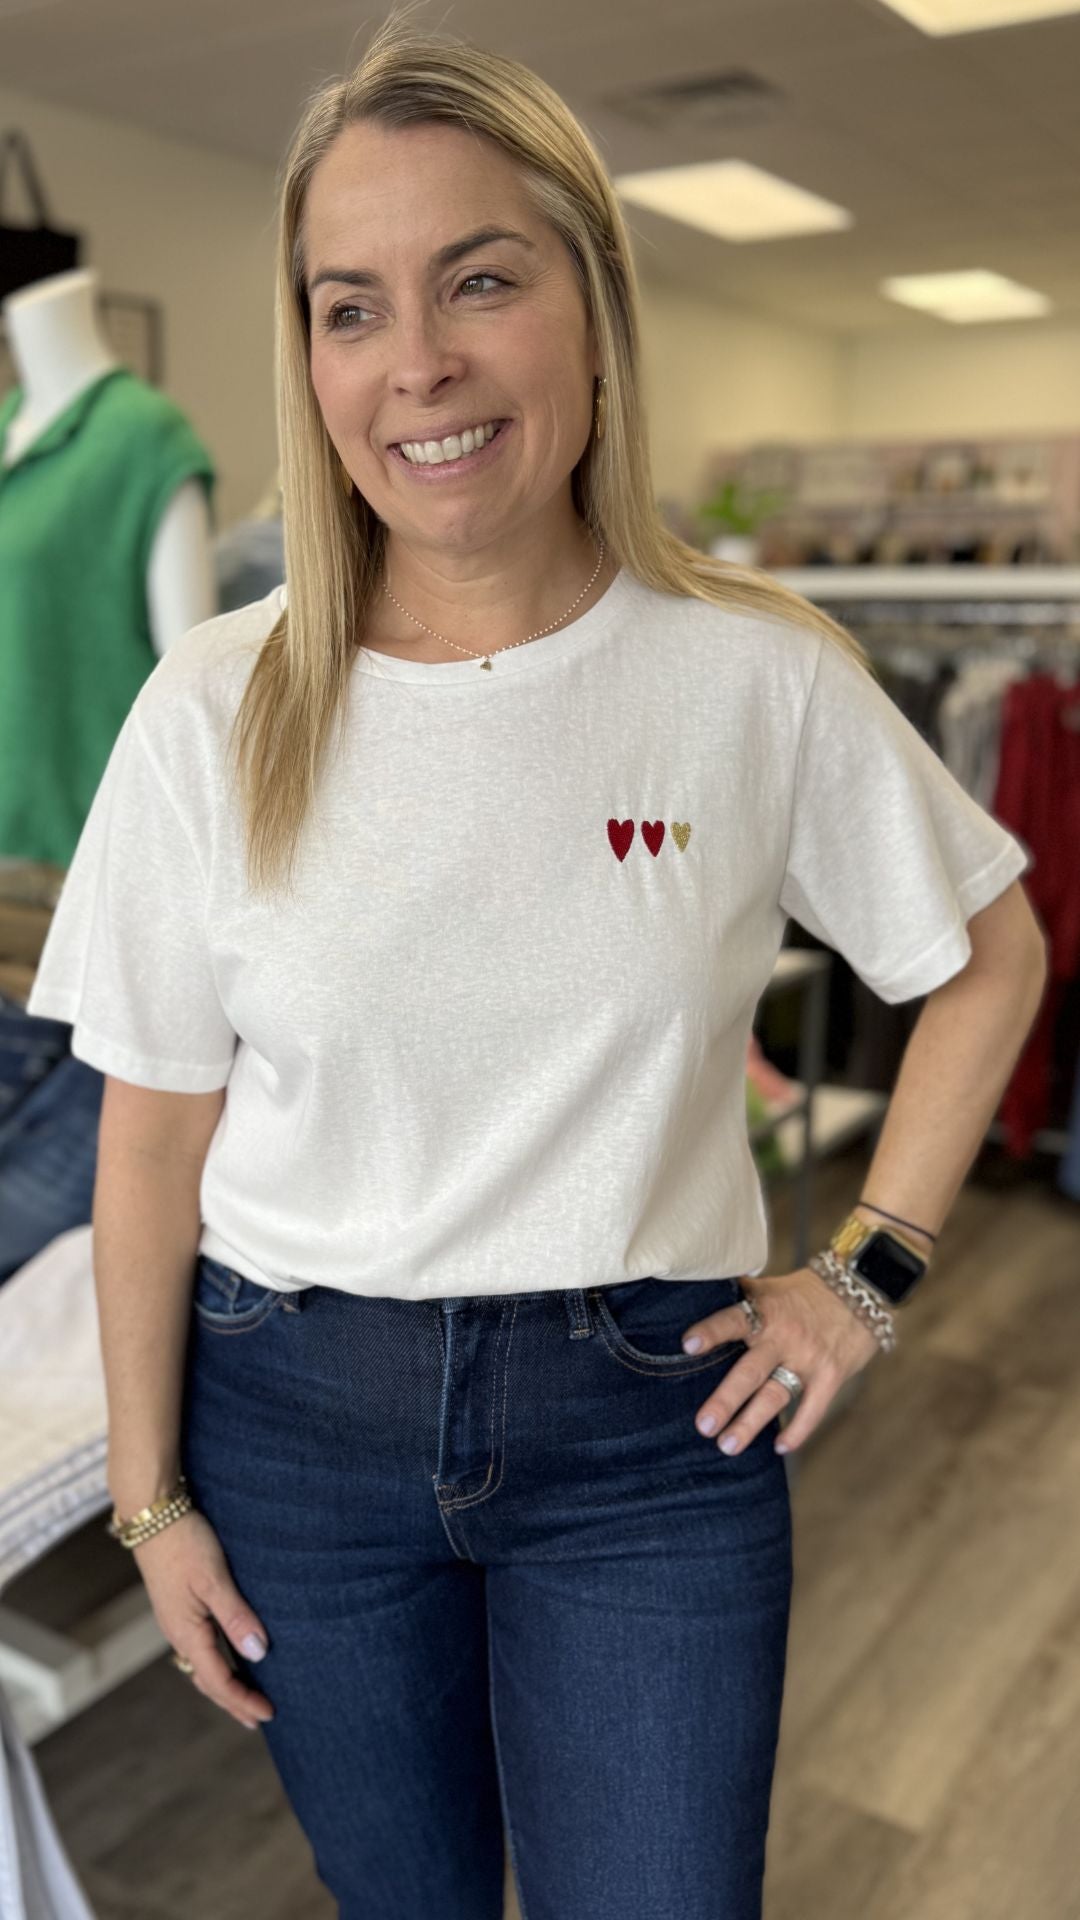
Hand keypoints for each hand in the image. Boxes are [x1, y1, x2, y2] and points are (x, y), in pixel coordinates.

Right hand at [131, 1508, 275, 1731]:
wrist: (151, 1514)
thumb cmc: (185, 1542)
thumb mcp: (214, 1578)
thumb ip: (236, 1617)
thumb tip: (258, 1654)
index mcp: (186, 1633)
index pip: (219, 1680)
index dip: (244, 1700)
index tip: (269, 1713)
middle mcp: (178, 1634)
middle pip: (208, 1680)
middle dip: (233, 1701)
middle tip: (258, 1718)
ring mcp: (176, 1621)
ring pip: (201, 1665)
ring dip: (224, 1684)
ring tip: (244, 1696)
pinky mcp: (178, 1606)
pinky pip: (198, 1647)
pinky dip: (215, 1663)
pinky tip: (226, 1656)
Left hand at [681, 1267, 882, 1456]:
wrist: (861, 1291)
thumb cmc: (804, 1292)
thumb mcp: (771, 1287)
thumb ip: (739, 1297)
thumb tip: (697, 1291)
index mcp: (765, 1310)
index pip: (734, 1319)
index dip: (712, 1331)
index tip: (688, 1345)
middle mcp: (785, 1336)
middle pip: (751, 1371)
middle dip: (726, 1400)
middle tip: (703, 1426)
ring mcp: (809, 1359)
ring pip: (776, 1395)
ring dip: (751, 1423)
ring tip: (727, 1445)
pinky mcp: (831, 1376)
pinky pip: (813, 1409)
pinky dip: (798, 1431)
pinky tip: (779, 1448)